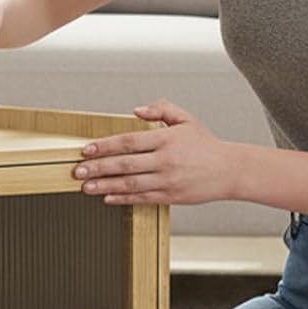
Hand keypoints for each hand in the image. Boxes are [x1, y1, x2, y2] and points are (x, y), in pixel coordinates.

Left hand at [74, 99, 237, 204]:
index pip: (128, 141)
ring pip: (130, 184)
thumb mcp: (185, 119)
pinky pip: (141, 198)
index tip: (86, 150)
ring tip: (86, 187)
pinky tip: (107, 198)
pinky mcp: (170, 196)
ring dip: (105, 185)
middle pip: (125, 164)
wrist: (229, 170)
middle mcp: (165, 160)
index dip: (105, 146)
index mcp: (166, 139)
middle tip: (78, 170)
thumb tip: (136, 110)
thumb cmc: (205, 144)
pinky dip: (122, 199)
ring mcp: (167, 180)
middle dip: (98, 168)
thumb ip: (161, 109)